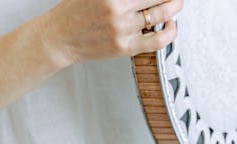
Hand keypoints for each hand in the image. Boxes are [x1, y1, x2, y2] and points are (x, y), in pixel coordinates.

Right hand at [42, 0, 182, 67]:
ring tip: (176, 3)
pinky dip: (170, 32)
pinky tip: (171, 25)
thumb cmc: (75, 10)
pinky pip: (157, 41)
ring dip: (174, 7)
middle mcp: (117, 8)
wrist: (60, 38)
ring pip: (160, 15)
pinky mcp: (126, 47)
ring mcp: (123, 29)